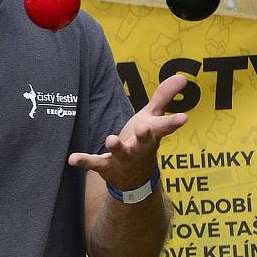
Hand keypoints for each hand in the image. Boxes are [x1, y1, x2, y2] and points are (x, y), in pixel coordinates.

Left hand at [68, 74, 188, 189]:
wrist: (134, 180)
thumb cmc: (143, 142)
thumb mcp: (152, 120)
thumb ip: (163, 98)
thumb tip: (183, 76)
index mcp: (152, 136)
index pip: (164, 128)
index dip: (173, 122)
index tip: (184, 118)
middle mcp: (140, 150)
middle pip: (144, 143)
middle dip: (144, 137)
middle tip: (143, 128)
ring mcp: (123, 160)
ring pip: (121, 154)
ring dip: (116, 147)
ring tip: (111, 139)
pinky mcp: (106, 167)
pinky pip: (94, 163)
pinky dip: (84, 161)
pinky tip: (72, 158)